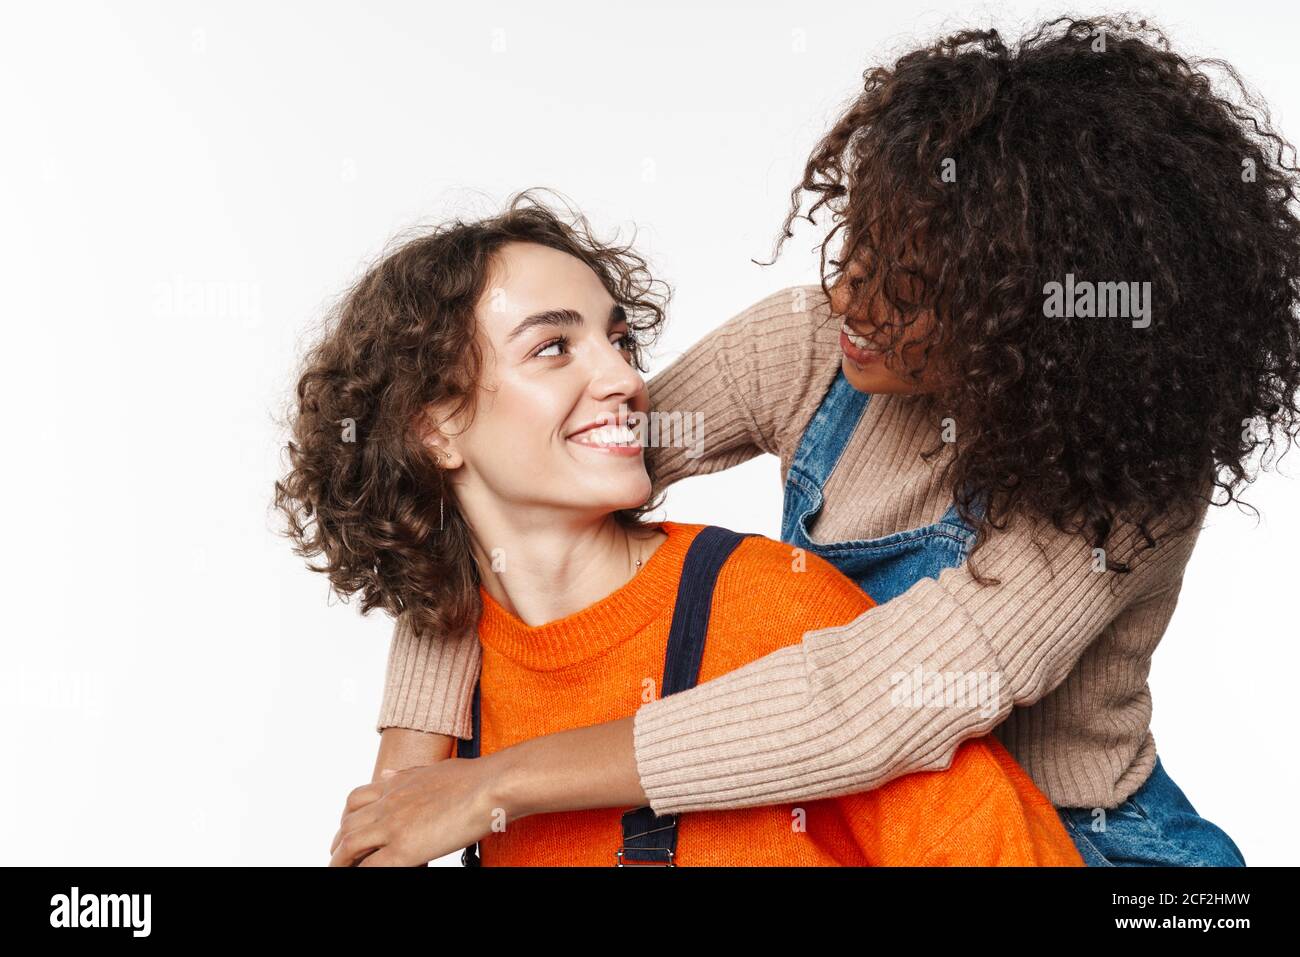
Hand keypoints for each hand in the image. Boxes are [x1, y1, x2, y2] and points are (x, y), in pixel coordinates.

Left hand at [329, 755, 503, 865]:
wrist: (492, 784)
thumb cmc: (477, 777)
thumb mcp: (436, 769)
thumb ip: (409, 774)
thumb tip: (388, 773)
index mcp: (398, 784)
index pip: (358, 800)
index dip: (346, 817)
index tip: (346, 829)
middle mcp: (390, 803)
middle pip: (348, 824)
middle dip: (338, 843)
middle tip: (337, 856)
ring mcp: (393, 826)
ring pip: (349, 846)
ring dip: (340, 861)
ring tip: (339, 870)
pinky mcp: (404, 848)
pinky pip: (371, 868)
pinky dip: (362, 873)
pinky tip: (364, 876)